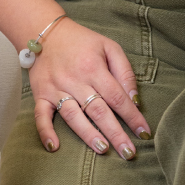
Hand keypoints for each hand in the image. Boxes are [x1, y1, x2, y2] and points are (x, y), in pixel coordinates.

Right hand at [30, 19, 150, 159]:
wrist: (44, 31)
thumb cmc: (81, 41)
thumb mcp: (108, 46)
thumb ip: (124, 71)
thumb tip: (134, 100)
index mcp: (93, 67)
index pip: (117, 97)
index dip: (132, 116)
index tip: (144, 133)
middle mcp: (74, 80)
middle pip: (98, 110)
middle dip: (115, 133)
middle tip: (129, 153)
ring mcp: (55, 88)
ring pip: (72, 115)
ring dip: (88, 134)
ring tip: (103, 149)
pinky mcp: (40, 94)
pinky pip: (40, 115)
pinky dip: (45, 131)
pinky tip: (53, 146)